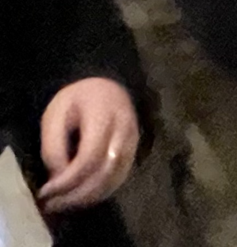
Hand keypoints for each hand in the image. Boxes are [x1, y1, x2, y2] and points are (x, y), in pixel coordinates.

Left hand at [38, 78, 138, 212]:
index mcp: (104, 115)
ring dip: (89, 197)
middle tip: (53, 205)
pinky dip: (100, 192)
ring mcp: (134, 142)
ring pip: (116, 178)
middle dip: (78, 194)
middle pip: (106, 172)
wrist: (106, 87)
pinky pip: (120, 178)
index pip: (90, 157)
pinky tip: (81, 197)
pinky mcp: (134, 151)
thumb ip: (54, 146)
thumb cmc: (78, 99)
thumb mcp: (55, 114)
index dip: (68, 179)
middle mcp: (125, 130)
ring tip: (64, 204)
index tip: (46, 191)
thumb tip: (58, 178)